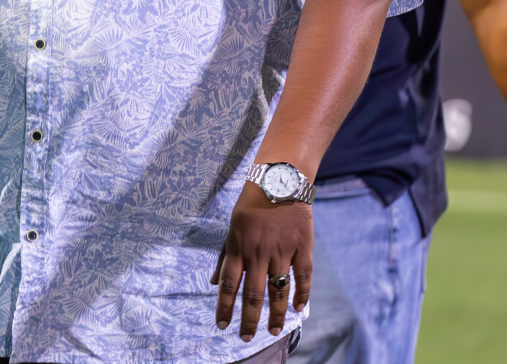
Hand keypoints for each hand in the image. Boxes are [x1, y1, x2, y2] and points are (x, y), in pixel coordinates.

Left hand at [211, 183, 312, 341]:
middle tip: (246, 338)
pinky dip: (302, 295)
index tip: (222, 325)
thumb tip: (214, 283)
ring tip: (274, 330)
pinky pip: (303, 277)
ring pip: (278, 290)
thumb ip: (224, 256)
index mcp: (238, 247)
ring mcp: (282, 250)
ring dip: (276, 314)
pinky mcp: (302, 247)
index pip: (229, 284)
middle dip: (248, 319)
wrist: (280, 181)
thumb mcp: (232, 228)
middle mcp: (258, 252)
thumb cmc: (252, 206)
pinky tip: (298, 310)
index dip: (225, 306)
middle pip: (253, 293)